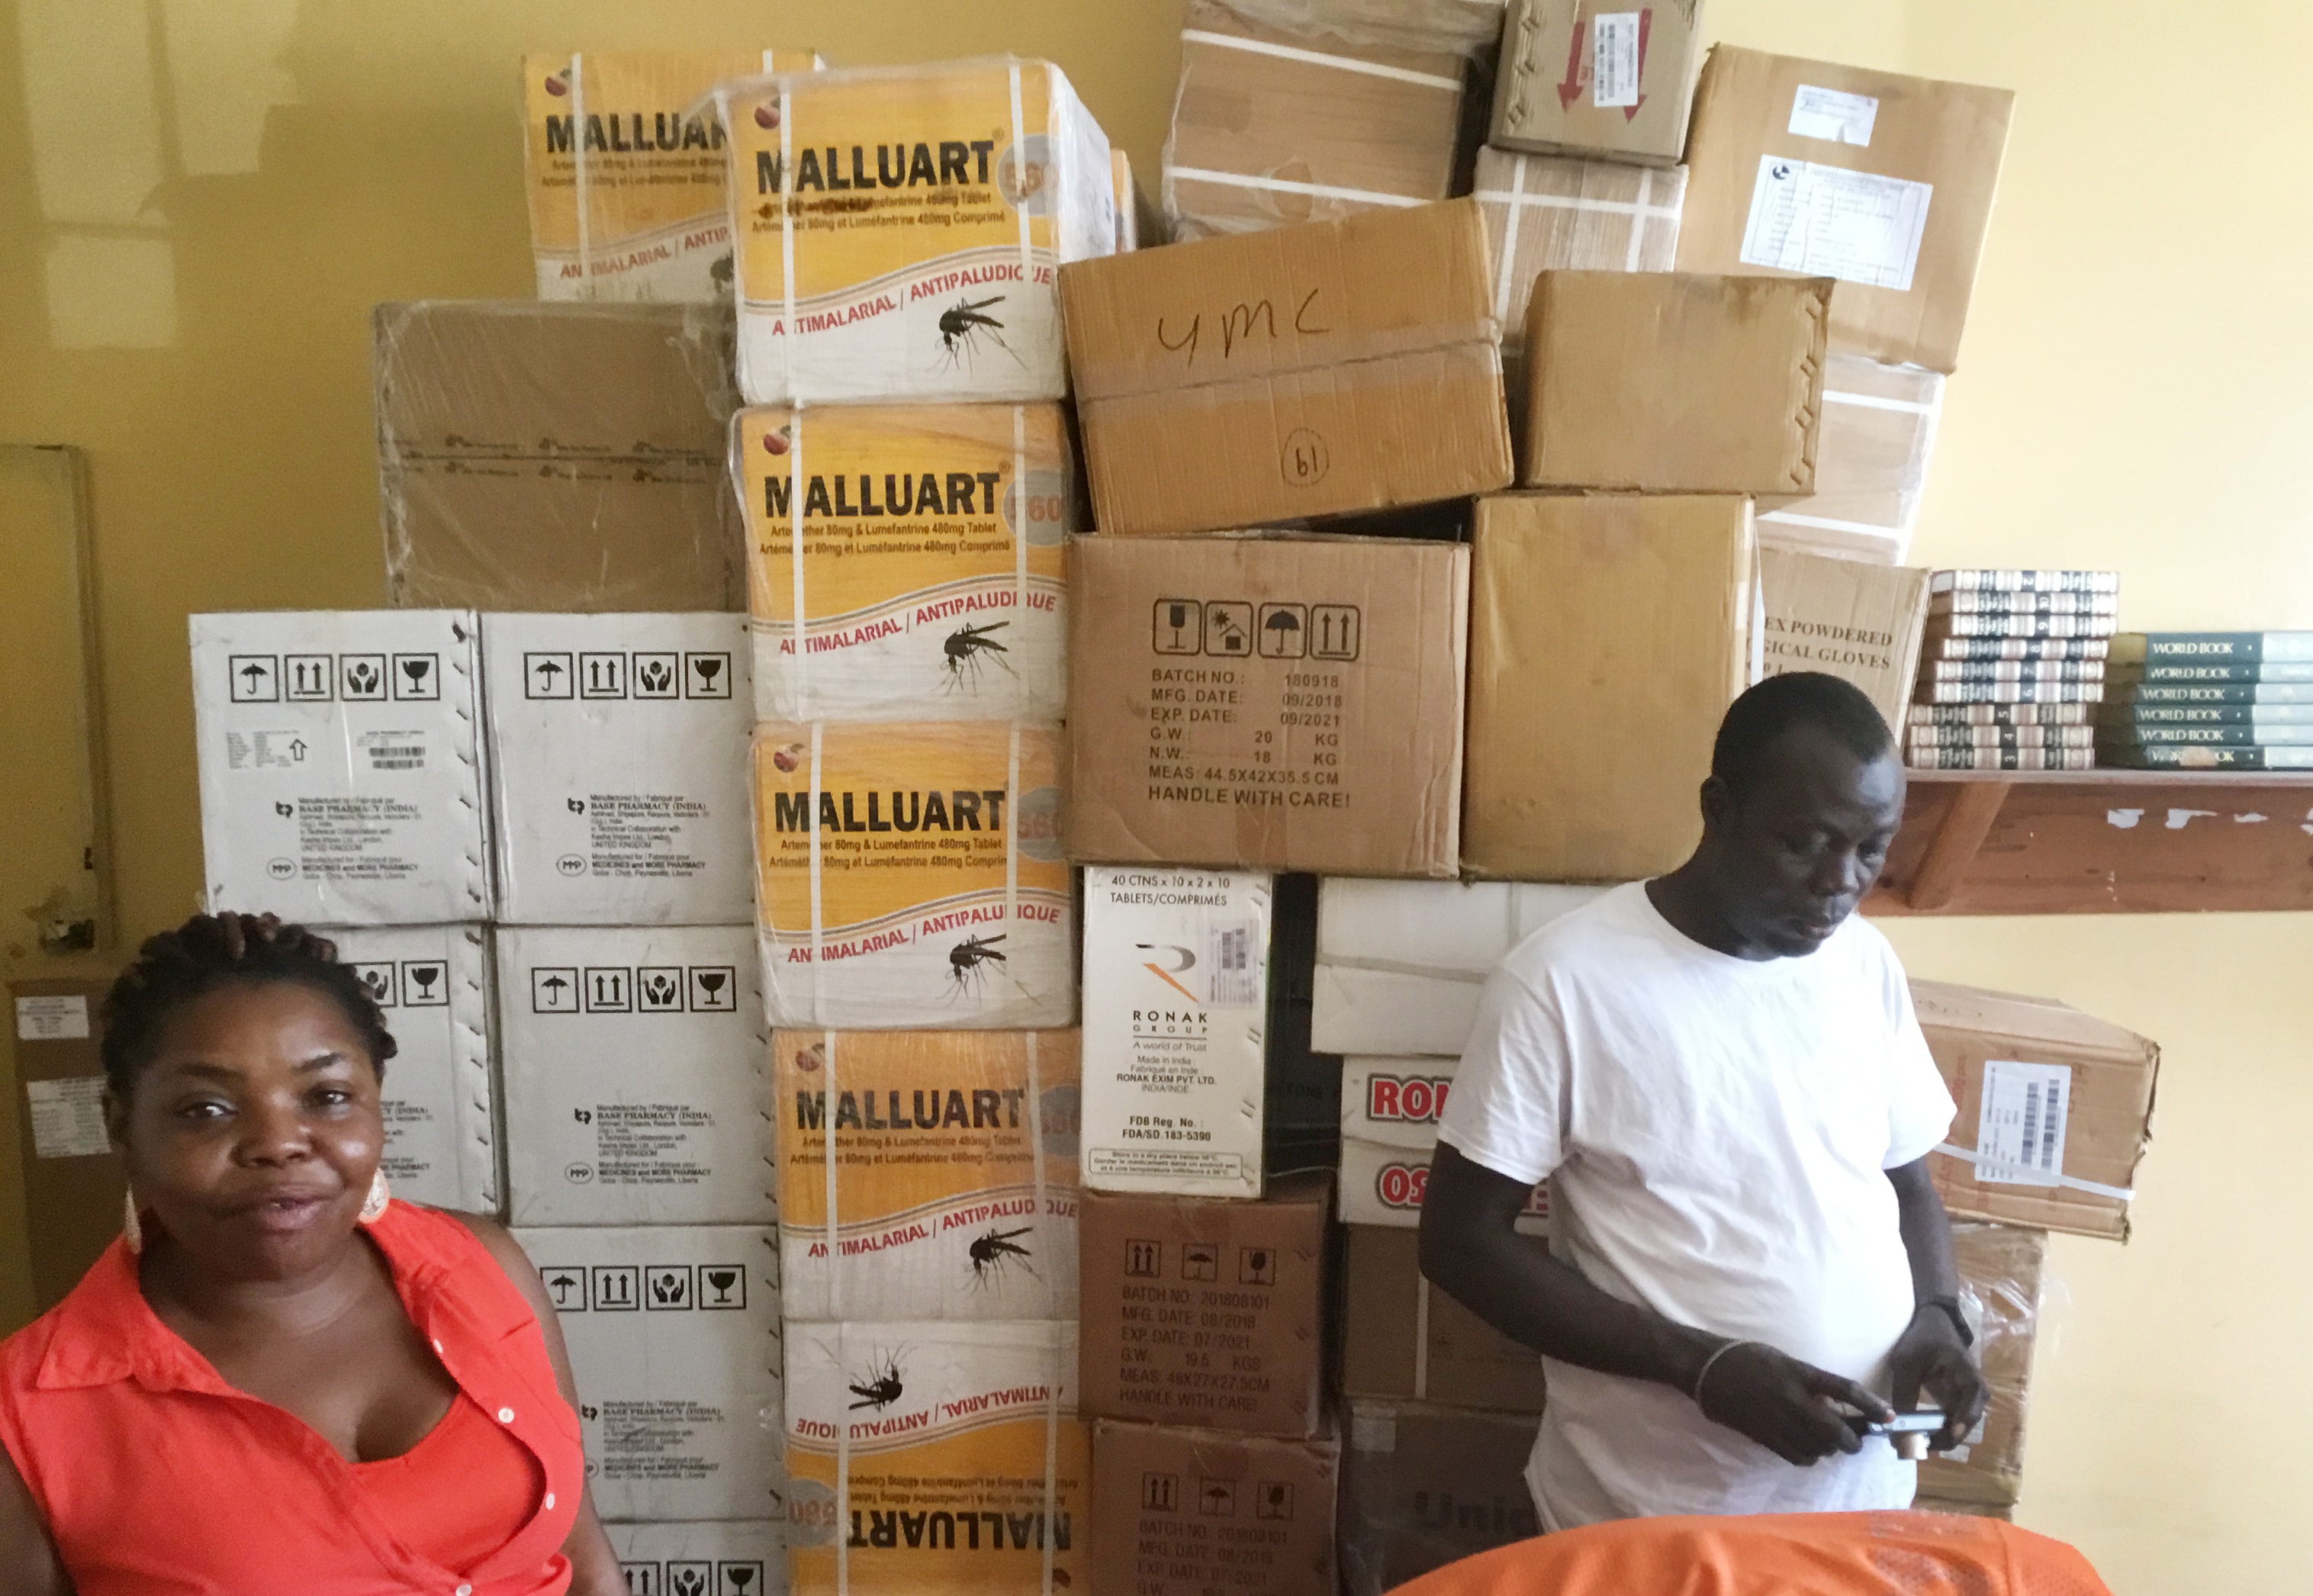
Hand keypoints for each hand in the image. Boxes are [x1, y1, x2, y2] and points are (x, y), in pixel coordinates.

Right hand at [1694, 1341, 1893, 1465]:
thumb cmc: (1749, 1357)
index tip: (1890, 1416)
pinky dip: (1809, 1456)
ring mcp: (1778, 1421)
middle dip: (1851, 1440)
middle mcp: (1792, 1399)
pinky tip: (1807, 1449)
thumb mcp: (1785, 1361)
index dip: (1872, 1405)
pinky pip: (1797, 1456)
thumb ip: (1810, 1382)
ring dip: (1829, 1449)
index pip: (1845, 1390)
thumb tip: (1834, 1405)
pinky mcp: (1764, 1437)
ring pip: (1818, 1448)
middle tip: (1855, 1440)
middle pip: (1836, 1431)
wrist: (1709, 1369)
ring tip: (1828, 1443)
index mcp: (1799, 1373)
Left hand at [1888, 1303, 1989, 1451]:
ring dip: (1939, 1438)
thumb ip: (1904, 1394)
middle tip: (1917, 1447)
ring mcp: (1966, 1398)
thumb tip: (1898, 1430)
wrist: (1931, 1324)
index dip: (1959, 1424)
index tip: (1943, 1437)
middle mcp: (1974, 1391)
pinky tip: (1916, 1436)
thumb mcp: (1906, 1363)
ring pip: (1958, 1427)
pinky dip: (1935, 1431)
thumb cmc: (1921, 1339)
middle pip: (1966, 1423)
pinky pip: (1949, 1422)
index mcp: (1968, 1375)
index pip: (1971, 1406)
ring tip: (1913, 1444)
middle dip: (1944, 1439)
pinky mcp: (1955, 1401)